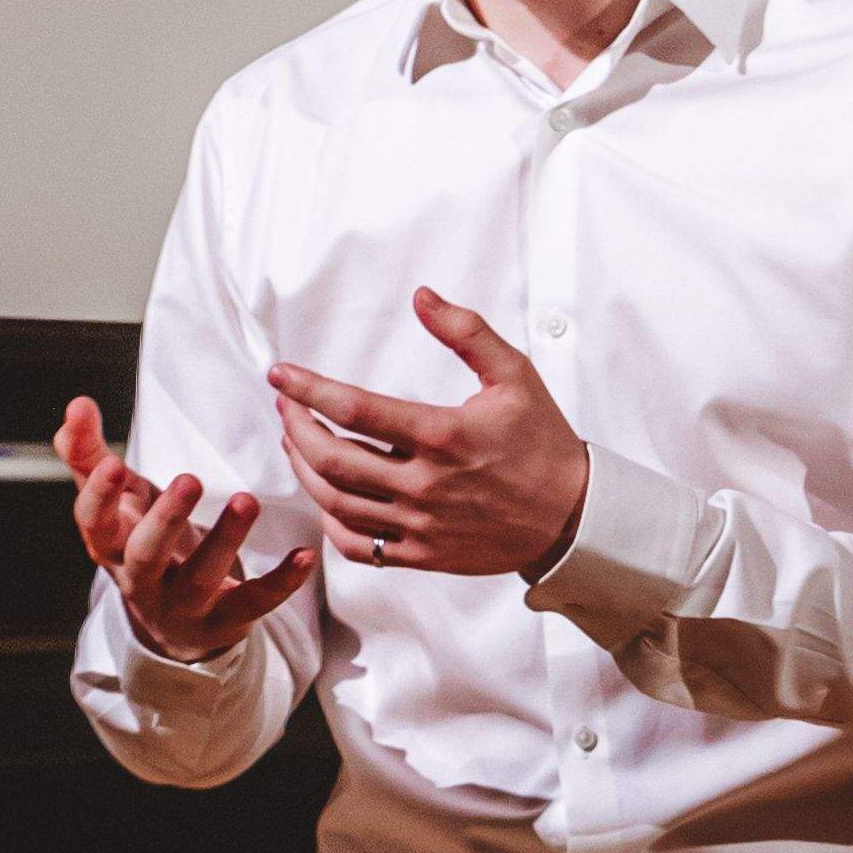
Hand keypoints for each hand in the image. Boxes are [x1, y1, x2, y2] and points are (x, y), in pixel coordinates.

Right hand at [54, 397, 314, 662]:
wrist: (171, 623)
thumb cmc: (139, 543)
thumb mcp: (116, 501)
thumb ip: (90, 455)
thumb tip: (76, 405)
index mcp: (111, 546)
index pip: (94, 524)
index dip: (99, 497)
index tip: (113, 463)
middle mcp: (143, 580)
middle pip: (146, 555)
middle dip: (166, 520)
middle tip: (190, 479)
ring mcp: (185, 604)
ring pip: (202, 577)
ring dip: (225, 540)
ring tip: (247, 501)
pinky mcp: (227, 618)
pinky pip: (255, 602)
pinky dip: (282, 582)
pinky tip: (306, 556)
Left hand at [268, 293, 588, 582]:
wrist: (571, 517)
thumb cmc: (542, 442)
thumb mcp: (514, 374)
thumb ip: (466, 331)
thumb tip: (421, 297)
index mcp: (443, 435)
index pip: (354, 410)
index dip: (307, 389)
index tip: (281, 374)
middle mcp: (425, 484)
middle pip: (332, 459)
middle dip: (295, 427)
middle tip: (286, 405)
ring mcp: (421, 525)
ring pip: (336, 502)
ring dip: (304, 469)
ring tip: (296, 442)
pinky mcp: (423, 556)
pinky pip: (359, 546)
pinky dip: (330, 521)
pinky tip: (326, 497)